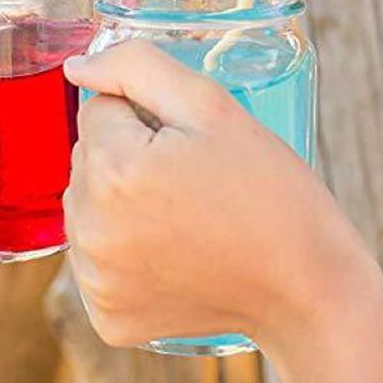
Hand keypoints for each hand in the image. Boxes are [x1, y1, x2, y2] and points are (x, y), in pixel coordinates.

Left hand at [62, 41, 370, 347]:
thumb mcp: (212, 107)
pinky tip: (172, 254)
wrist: (308, 290)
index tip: (189, 145)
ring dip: (122, 202)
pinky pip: (97, 258)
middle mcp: (91, 229)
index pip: (98, 110)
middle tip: (193, 180)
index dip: (147, 118)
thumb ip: (135, 66)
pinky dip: (125, 252)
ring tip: (185, 216)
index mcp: (113, 170)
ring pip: (87, 206)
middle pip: (88, 158)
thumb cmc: (269, 191)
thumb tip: (75, 67)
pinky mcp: (107, 316)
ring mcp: (96, 280)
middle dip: (130, 157)